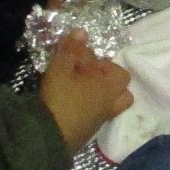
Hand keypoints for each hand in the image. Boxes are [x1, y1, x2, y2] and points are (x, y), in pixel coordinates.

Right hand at [39, 29, 133, 153]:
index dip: (99, 61)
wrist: (48, 138)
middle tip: (84, 75)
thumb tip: (81, 31)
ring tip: (80, 89)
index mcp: (109, 86)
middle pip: (121, 88)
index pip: (116, 68)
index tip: (81, 60)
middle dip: (107, 78)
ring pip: (113, 103)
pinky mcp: (89, 132)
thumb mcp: (61, 69)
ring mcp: (102, 119)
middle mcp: (111, 103)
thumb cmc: (59, 98)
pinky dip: (91, 108)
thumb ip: (71, 50)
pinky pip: (99, 115)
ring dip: (101, 94)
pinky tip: (73, 104)